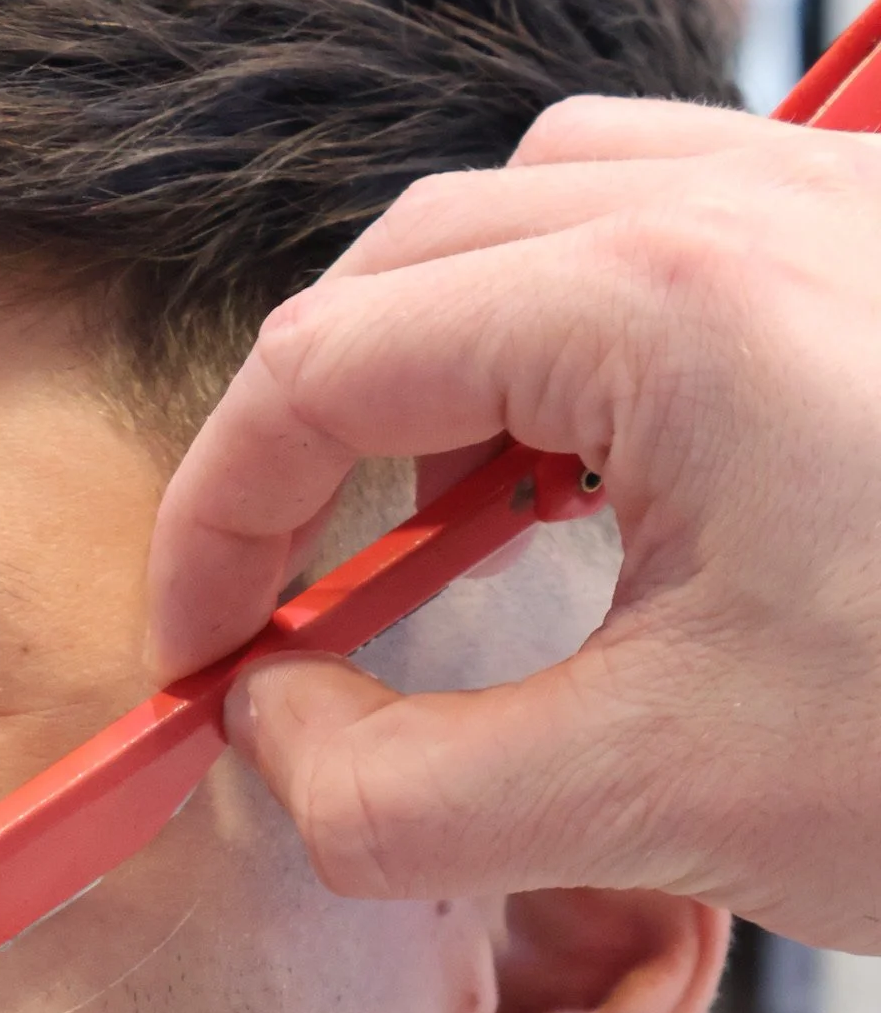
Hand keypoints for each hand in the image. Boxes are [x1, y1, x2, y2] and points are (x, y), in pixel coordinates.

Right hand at [147, 105, 880, 950]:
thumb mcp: (659, 799)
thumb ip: (398, 791)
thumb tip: (271, 737)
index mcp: (669, 311)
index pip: (332, 366)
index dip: (220, 514)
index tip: (198, 644)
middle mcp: (748, 213)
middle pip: (414, 261)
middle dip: (311, 433)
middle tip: (282, 596)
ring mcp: (830, 219)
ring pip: (536, 215)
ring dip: (435, 364)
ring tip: (429, 530)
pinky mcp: (875, 271)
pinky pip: (665, 232)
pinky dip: (564, 341)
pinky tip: (584, 465)